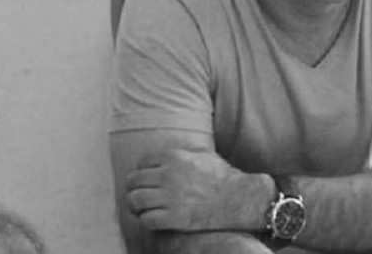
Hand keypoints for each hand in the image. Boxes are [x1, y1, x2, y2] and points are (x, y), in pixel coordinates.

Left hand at [125, 149, 245, 231]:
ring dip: (135, 206)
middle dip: (133, 188)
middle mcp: (168, 175)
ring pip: (135, 200)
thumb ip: (184, 152)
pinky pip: (146, 220)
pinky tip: (154, 219)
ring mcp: (170, 197)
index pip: (141, 163)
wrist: (238, 198)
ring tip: (141, 209)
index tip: (145, 180)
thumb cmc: (223, 177)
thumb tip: (170, 152)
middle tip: (138, 195)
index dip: (142, 172)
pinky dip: (146, 220)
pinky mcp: (174, 218)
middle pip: (133, 181)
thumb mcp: (203, 155)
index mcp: (174, 157)